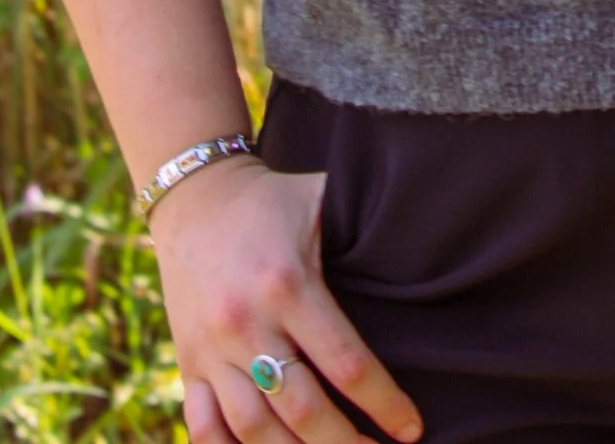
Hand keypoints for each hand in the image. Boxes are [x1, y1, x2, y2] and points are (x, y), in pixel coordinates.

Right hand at [148, 155, 423, 443]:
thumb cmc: (272, 199)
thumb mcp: (319, 199)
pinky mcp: (187, 363)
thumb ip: (364, 231)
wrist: (195, 195)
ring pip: (255, 430)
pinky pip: (204, 428)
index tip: (411, 428)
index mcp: (288, 284)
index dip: (383, 403)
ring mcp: (212, 350)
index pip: (345, 363)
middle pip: (303, 410)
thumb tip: (427, 246)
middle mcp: (246, 324)